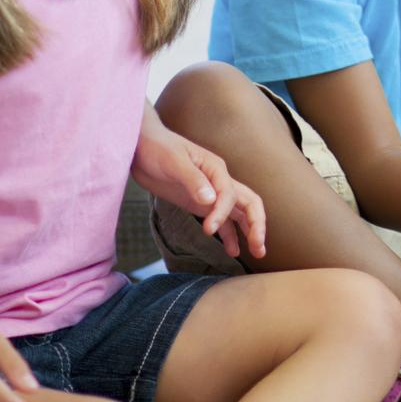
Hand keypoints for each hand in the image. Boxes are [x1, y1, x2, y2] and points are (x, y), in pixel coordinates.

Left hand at [133, 126, 265, 261]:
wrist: (142, 148)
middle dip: (256, 225)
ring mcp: (212, 193)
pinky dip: (230, 235)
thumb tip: (210, 200)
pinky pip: (222, 220)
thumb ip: (193, 180)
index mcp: (216, 169)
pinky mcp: (201, 203)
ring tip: (257, 253)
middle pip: (249, 203)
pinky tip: (232, 251)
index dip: (222, 214)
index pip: (230, 195)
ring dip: (249, 231)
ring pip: (240, 213)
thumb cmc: (158, 149)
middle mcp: (220, 181)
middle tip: (258, 248)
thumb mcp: (173, 162)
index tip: (208, 231)